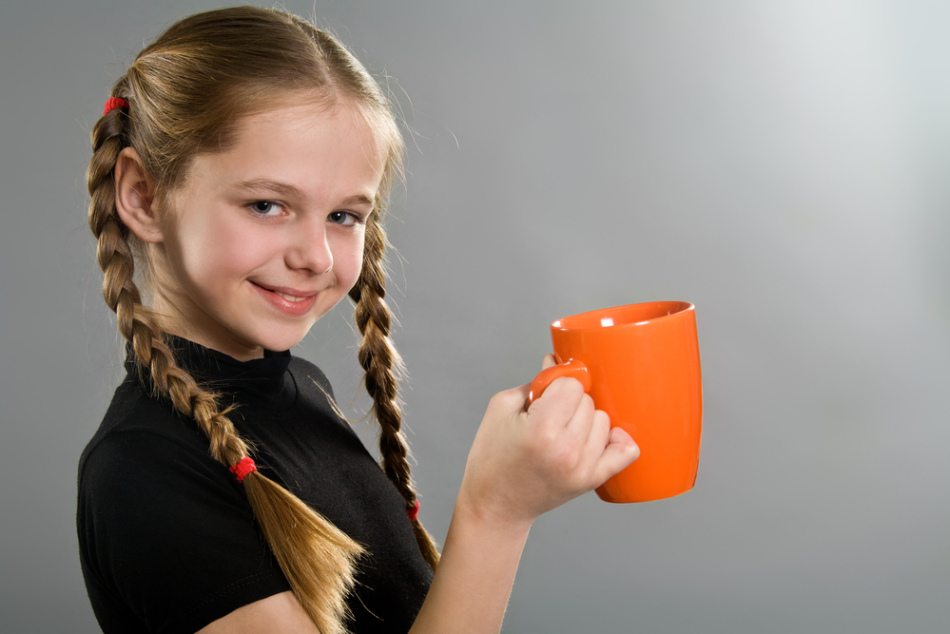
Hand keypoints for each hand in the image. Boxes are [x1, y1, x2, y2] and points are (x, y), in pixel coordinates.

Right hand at [456, 356, 639, 527]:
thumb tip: (559, 361)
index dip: (556, 385)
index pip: (572, 384)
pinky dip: (617, 439)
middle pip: (588, 401)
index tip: (544, 395)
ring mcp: (583, 468)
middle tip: (548, 416)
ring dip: (586, 420)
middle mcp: (567, 449)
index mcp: (542, 429)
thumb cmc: (492, 456)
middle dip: (569, 402)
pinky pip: (625, 451)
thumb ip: (536, 382)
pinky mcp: (591, 481)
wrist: (495, 504)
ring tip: (563, 432)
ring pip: (604, 420)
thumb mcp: (502, 409)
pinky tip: (597, 438)